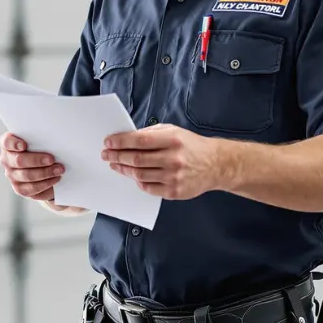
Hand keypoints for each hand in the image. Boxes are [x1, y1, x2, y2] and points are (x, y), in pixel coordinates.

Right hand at [0, 133, 85, 214]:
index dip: (14, 144)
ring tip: (59, 170)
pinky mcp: (19, 188)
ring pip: (26, 176)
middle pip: (18, 160)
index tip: (24, 145)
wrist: (44, 166)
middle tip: (52, 159)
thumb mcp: (40, 140)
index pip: (6, 141)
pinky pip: (31, 189)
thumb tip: (55, 138)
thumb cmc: (41, 148)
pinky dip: (45, 184)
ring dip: (45, 173)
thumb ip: (40, 138)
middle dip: (37, 160)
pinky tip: (55, 179)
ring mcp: (11, 175)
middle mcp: (6, 160)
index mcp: (8, 144)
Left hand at [101, 124, 221, 199]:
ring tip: (116, 164)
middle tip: (107, 155)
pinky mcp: (174, 191)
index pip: (139, 140)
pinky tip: (133, 175)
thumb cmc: (191, 146)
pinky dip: (138, 181)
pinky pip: (148, 188)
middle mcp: (173, 159)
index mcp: (172, 140)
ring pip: (139, 174)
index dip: (121, 142)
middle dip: (117, 156)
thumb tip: (126, 138)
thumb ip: (150, 133)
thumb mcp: (173, 131)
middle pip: (136, 159)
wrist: (215, 164)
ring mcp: (174, 177)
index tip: (109, 142)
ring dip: (124, 169)